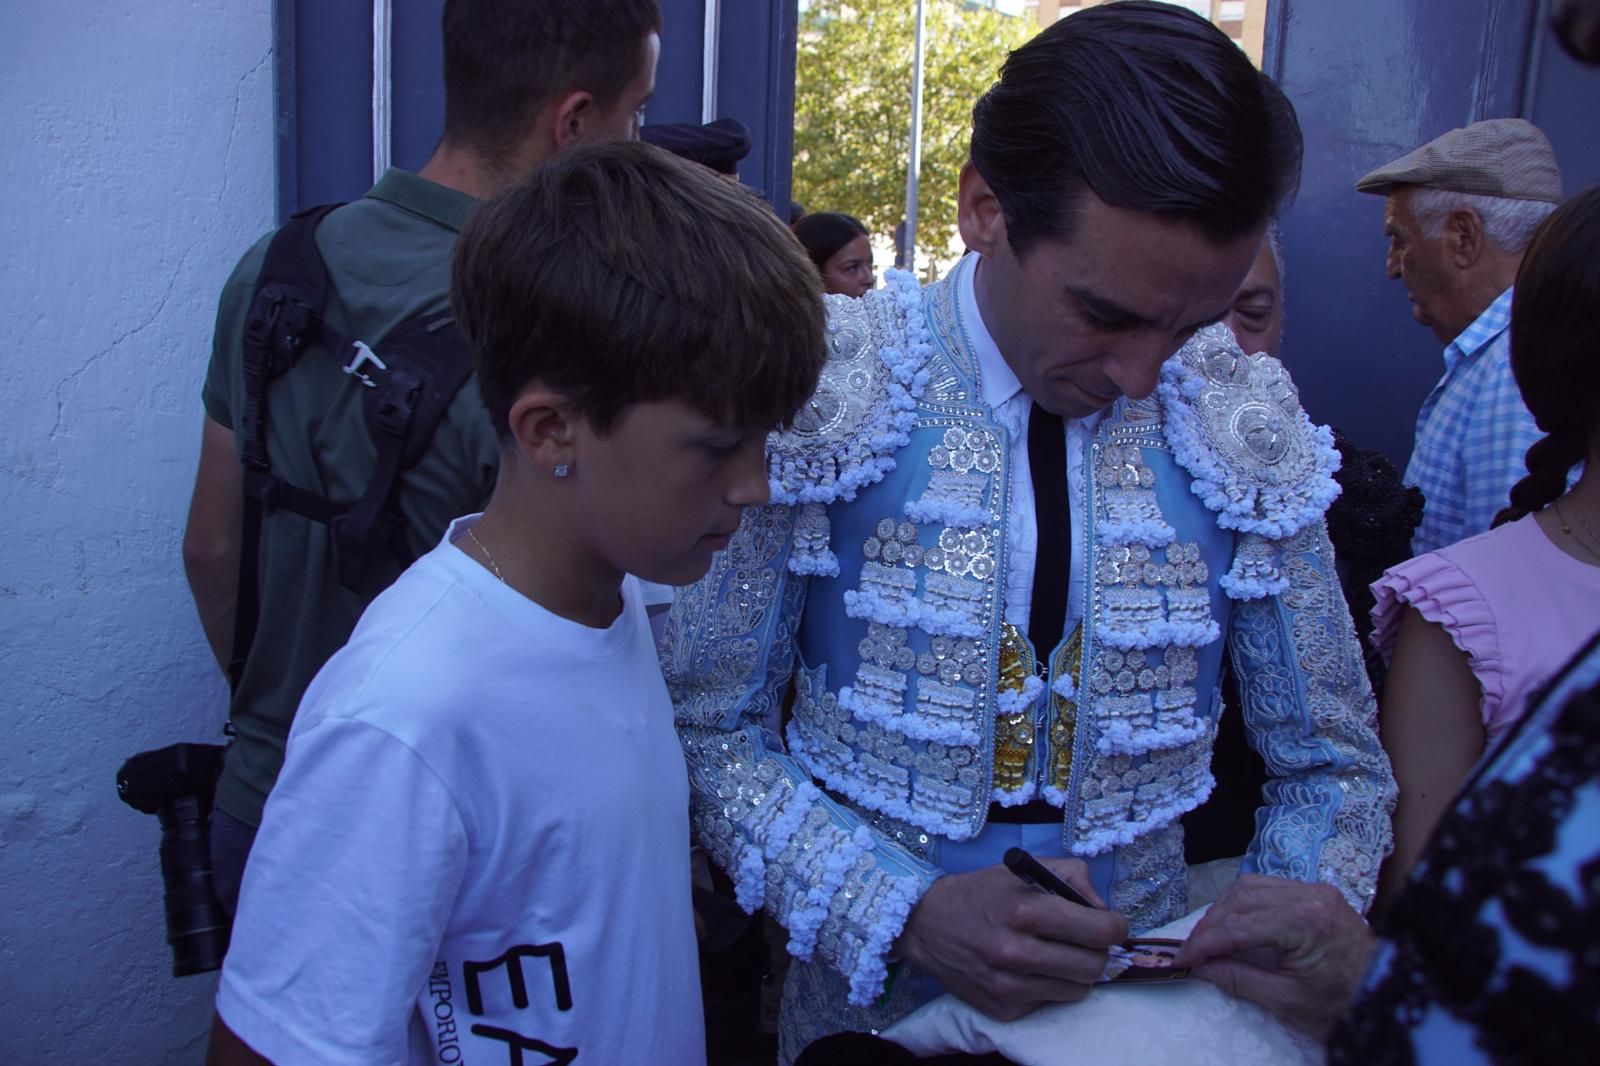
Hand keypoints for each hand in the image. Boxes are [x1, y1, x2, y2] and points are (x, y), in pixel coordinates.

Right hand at [894, 859, 1127, 1020]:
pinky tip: (1030, 969)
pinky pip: (1050, 1002)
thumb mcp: (1023, 869)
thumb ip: (1071, 878)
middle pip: (1094, 966)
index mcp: (1026, 911)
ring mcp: (1009, 986)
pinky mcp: (1003, 1009)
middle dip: (1098, 951)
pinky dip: (1049, 986)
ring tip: (1055, 954)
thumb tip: (1103, 910)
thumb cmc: (980, 893)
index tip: (1111, 924)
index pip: (1099, 931)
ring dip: (1075, 972)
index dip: (1115, 926)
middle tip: (1086, 941)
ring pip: (1078, 990)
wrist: (925, 925)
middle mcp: (1017, 952)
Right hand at [1174, 874, 1377, 1039]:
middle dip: (1210, 924)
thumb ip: (1240, 979)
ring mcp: (1315, 889)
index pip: (1238, 925)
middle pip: (1240, 897)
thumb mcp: (1288, 1001)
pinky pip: (1269, 888)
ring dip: (1224, 910)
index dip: (1204, 943)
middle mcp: (1309, 894)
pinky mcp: (1318, 892)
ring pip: (1250, 886)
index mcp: (1304, 921)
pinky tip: (1235, 924)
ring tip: (1209, 938)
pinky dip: (1244, 904)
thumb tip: (1202, 968)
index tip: (1181, 960)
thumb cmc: (1344, 1003)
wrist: (1391, 997)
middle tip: (1191, 951)